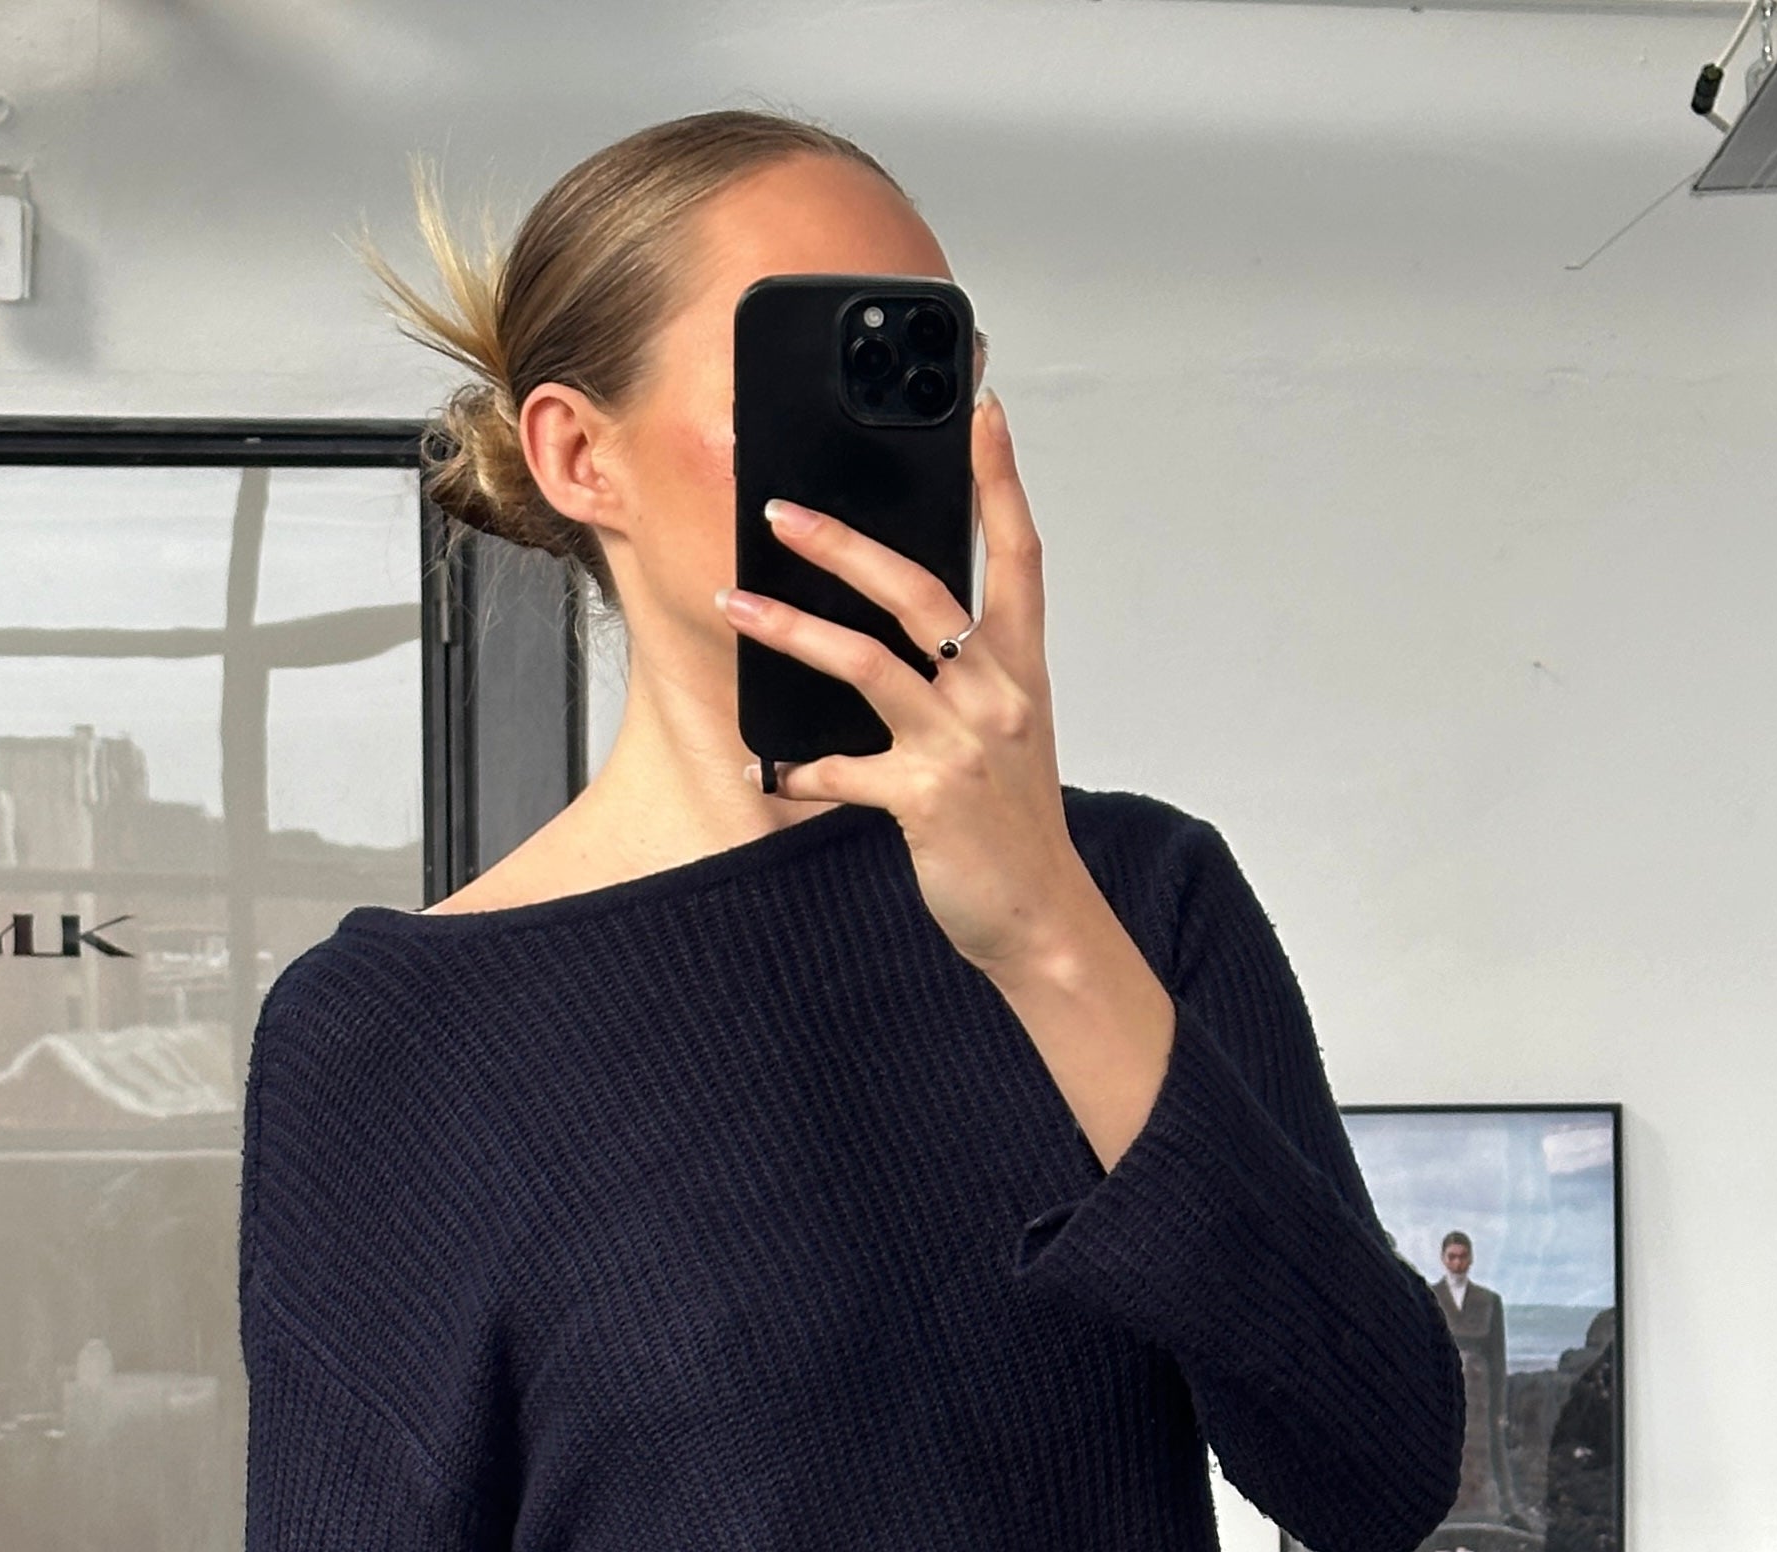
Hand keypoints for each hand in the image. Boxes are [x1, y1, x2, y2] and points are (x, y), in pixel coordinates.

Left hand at [712, 386, 1101, 985]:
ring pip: (864, 661)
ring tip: (735, 602)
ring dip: (789, 627)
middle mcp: (995, 693)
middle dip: (843, 542)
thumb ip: (969, 675)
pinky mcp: (923, 797)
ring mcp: (959, 743)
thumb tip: (907, 632)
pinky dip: (795, 768)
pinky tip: (765, 766)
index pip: (1018, 553)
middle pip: (917, 589)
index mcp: (1021, 669)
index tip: (984, 411)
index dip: (1001, 479)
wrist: (1041, 916)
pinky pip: (840, 770)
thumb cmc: (1017, 824)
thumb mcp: (1009, 732)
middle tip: (784, 511)